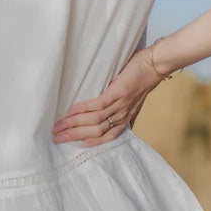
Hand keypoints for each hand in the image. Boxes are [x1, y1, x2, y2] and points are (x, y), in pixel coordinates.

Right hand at [52, 47, 167, 146]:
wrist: (154, 65)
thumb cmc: (141, 80)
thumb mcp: (133, 101)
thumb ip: (122, 111)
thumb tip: (112, 119)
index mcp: (124, 119)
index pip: (105, 137)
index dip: (88, 143)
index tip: (71, 145)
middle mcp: (121, 115)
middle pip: (95, 132)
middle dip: (74, 136)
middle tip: (57, 139)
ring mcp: (119, 105)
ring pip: (94, 121)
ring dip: (74, 125)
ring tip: (59, 127)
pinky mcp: (117, 93)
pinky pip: (96, 105)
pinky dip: (82, 110)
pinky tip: (70, 112)